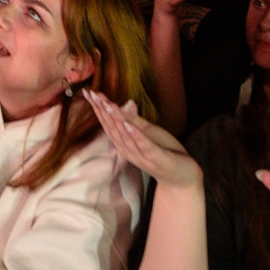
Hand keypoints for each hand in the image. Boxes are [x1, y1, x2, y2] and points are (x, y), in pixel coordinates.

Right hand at [85, 91, 201, 190]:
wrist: (181, 177)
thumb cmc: (162, 151)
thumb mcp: (147, 132)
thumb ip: (134, 119)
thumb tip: (125, 102)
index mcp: (124, 142)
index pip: (108, 124)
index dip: (98, 108)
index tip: (88, 92)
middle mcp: (128, 150)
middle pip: (112, 128)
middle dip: (102, 111)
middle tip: (93, 94)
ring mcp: (141, 155)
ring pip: (125, 136)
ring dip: (116, 120)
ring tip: (107, 104)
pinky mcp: (156, 158)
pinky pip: (144, 146)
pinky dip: (136, 135)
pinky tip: (128, 125)